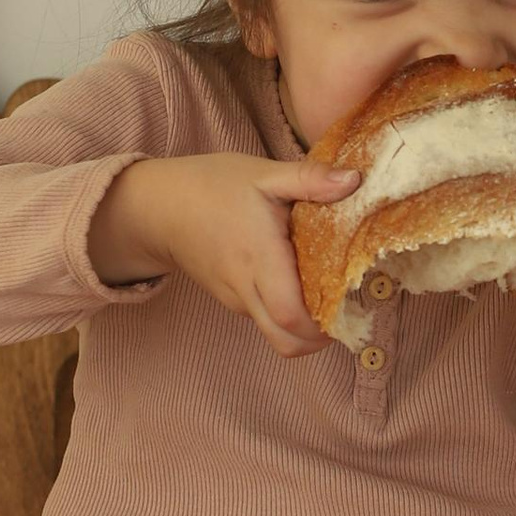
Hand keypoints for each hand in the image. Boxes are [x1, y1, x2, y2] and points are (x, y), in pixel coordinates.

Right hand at [89, 151, 357, 359]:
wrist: (159, 207)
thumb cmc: (213, 186)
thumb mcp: (263, 173)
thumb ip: (309, 178)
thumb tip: (356, 180)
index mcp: (259, 258)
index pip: (291, 315)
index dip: (323, 325)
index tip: (349, 306)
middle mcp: (246, 288)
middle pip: (285, 342)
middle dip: (319, 340)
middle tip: (345, 312)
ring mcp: (236, 299)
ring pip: (275, 334)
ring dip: (304, 327)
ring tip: (326, 294)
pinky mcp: (231, 300)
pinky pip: (263, 318)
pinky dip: (285, 312)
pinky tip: (298, 282)